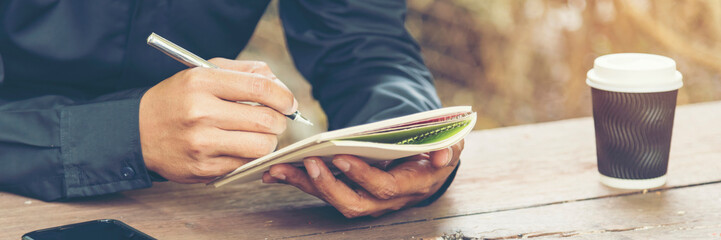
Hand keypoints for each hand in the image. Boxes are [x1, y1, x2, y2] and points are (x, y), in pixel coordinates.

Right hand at [139, 58, 295, 182]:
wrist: (137, 131)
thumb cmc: (178, 99)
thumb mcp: (203, 73)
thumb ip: (243, 71)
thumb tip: (278, 82)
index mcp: (202, 82)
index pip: (260, 87)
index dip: (284, 96)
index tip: (289, 103)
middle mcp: (201, 112)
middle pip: (267, 120)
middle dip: (280, 121)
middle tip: (276, 120)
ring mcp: (201, 143)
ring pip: (262, 146)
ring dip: (268, 142)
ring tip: (258, 135)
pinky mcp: (203, 168)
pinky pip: (245, 164)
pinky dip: (249, 157)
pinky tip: (239, 148)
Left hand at [262, 140, 463, 217]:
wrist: (428, 162)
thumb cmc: (436, 150)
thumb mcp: (450, 146)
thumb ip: (450, 148)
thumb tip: (443, 154)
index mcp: (410, 187)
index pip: (384, 188)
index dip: (363, 176)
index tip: (342, 157)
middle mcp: (385, 200)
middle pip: (353, 203)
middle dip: (328, 185)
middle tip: (309, 162)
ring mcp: (365, 199)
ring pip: (332, 199)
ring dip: (305, 184)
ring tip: (279, 168)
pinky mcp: (348, 191)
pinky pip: (321, 191)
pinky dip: (298, 181)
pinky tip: (275, 172)